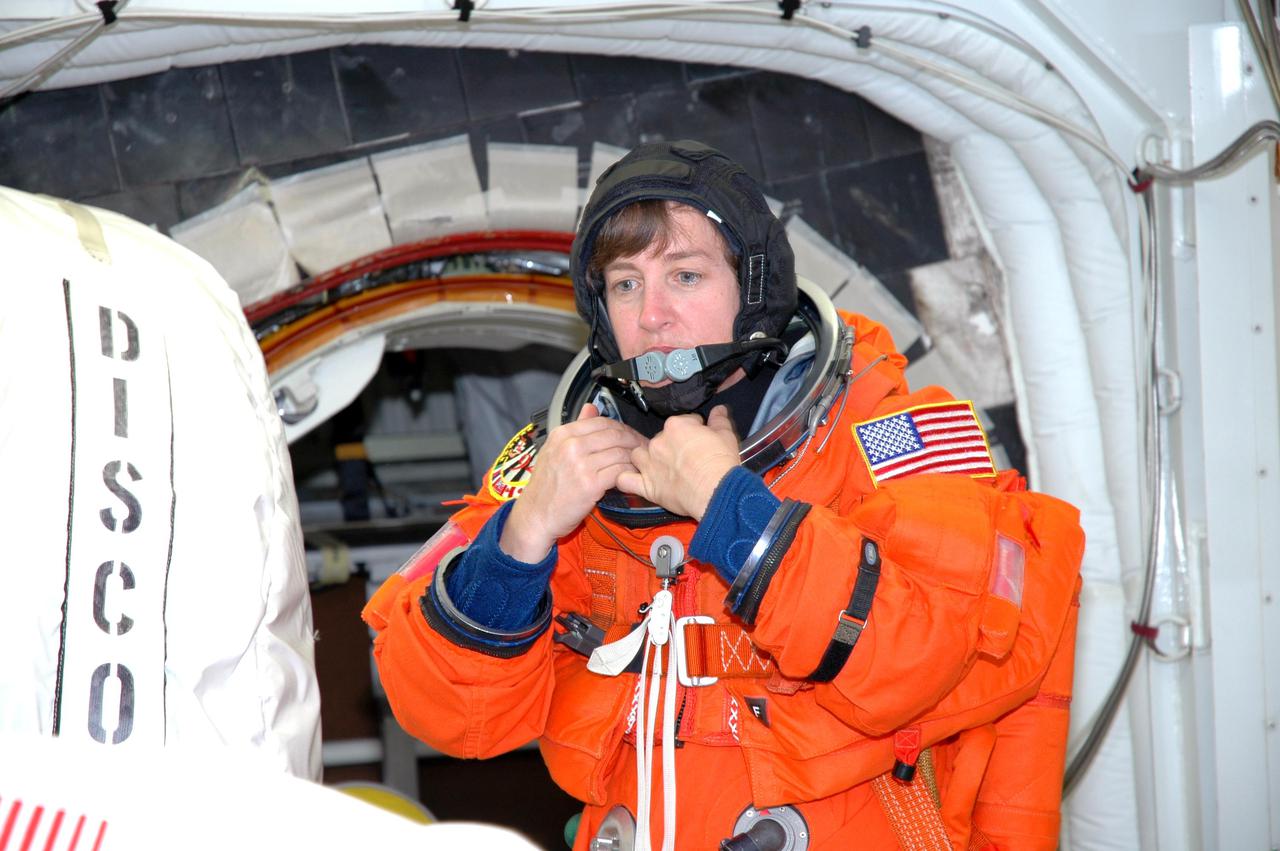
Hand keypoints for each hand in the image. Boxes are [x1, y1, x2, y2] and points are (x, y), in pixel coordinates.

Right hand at [500, 404, 645, 561]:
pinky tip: (631, 477)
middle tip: (643, 449)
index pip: (601, 421)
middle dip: (634, 441)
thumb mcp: (553, 450)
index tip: (630, 435)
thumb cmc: (545, 487)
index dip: (622, 427)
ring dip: (634, 458)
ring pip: (620, 452)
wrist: (535, 515)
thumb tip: (591, 408)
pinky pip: (619, 471)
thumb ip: (576, 428)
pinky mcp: (590, 484)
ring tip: (640, 464)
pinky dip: (629, 473)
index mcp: (562, 434)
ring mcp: (580, 465)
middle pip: (614, 435)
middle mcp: (570, 446)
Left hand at [616, 405, 739, 519]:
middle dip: (670, 446)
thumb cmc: (720, 463)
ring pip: (637, 455)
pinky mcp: (646, 485)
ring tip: (658, 466)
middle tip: (684, 458)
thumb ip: (719, 421)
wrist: (715, 490)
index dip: (692, 430)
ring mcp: (649, 463)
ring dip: (644, 459)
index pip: (682, 422)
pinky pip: (625, 480)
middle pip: (659, 438)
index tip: (699, 439)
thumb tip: (720, 410)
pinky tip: (633, 479)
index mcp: (676, 426)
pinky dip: (625, 479)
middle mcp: (658, 442)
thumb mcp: (726, 436)